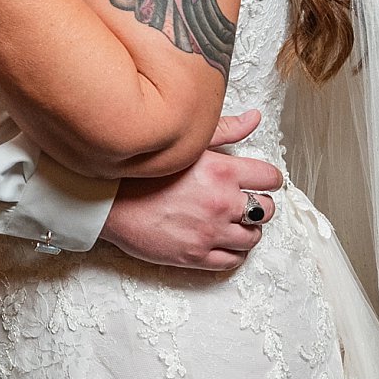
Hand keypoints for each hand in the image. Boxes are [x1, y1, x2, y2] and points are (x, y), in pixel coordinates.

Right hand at [98, 111, 282, 272]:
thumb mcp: (186, 144)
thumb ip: (225, 131)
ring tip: (232, 222)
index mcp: (221, 171)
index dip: (268, 179)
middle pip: (267, 209)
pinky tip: (222, 241)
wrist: (107, 202)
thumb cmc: (141, 171)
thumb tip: (255, 118)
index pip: (270, 178)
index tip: (260, 181)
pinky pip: (233, 260)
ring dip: (247, 229)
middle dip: (259, 204)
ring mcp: (210, 232)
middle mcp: (221, 203)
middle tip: (244, 201)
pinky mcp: (196, 256)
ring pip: (254, 237)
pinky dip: (233, 252)